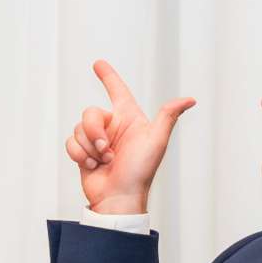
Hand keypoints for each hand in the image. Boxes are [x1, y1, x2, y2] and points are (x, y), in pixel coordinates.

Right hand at [65, 60, 195, 214]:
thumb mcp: (156, 141)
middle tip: (106, 149)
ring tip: (103, 161)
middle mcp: (112, 127)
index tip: (98, 64)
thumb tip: (190, 99)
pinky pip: (71, 142)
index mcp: (129, 119)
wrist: (119, 198)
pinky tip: (92, 166)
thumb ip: (168, 116)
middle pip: (90, 112)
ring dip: (89, 147)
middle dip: (94, 131)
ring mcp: (97, 141)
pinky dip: (79, 155)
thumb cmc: (140, 172)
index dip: (108, 76)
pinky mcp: (83, 153)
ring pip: (79, 128)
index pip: (118, 91)